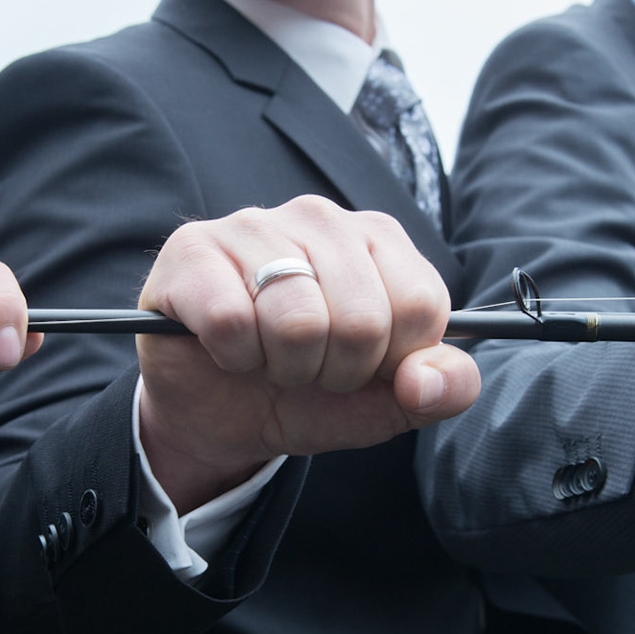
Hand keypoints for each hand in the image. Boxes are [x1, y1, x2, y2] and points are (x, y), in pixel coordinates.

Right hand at [135, 195, 479, 512]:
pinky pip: (231, 321)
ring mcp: (253, 225)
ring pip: (297, 322)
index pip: (421, 305)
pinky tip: (226, 346)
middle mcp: (321, 217)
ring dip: (282, 367)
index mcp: (380, 240)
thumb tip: (427, 380)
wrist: (217, 415)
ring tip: (267, 356)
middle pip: (363, 320)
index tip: (361, 365)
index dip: (390, 361)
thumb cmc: (307, 394)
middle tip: (308, 366)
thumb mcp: (388, 402)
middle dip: (336, 372)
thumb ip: (442, 388)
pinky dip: (233, 357)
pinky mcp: (192, 249)